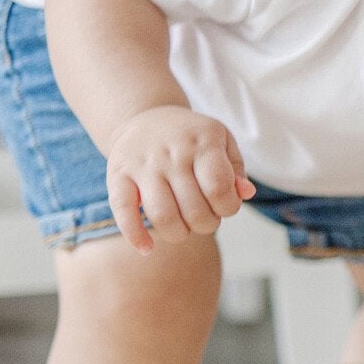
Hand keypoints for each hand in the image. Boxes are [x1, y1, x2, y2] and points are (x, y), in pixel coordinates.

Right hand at [107, 106, 255, 252]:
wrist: (145, 115)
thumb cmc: (192, 137)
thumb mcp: (222, 141)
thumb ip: (236, 170)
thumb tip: (245, 194)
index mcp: (203, 141)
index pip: (219, 189)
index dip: (228, 208)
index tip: (225, 206)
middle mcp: (172, 152)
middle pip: (194, 211)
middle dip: (206, 224)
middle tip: (204, 216)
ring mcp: (143, 164)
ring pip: (163, 217)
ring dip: (179, 234)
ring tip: (183, 226)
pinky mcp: (117, 175)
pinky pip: (123, 211)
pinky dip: (135, 235)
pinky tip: (147, 248)